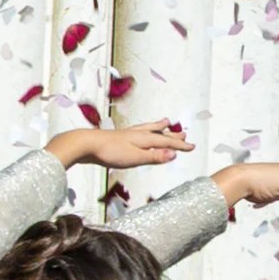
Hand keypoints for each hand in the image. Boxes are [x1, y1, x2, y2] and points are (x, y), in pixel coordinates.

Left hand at [51, 120, 191, 171]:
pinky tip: (138, 132)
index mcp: (144, 139)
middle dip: (173, 136)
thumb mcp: (135, 158)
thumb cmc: (110, 152)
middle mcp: (138, 134)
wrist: (86, 144)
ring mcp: (128, 134)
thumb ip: (154, 156)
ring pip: (148, 129)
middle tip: (185, 134)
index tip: (193, 147)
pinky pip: (138, 131)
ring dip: (159, 127)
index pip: (167, 143)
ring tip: (166, 121)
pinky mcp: (119, 138)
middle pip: (159, 134)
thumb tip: (174, 155)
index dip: (180, 146)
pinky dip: (144, 129)